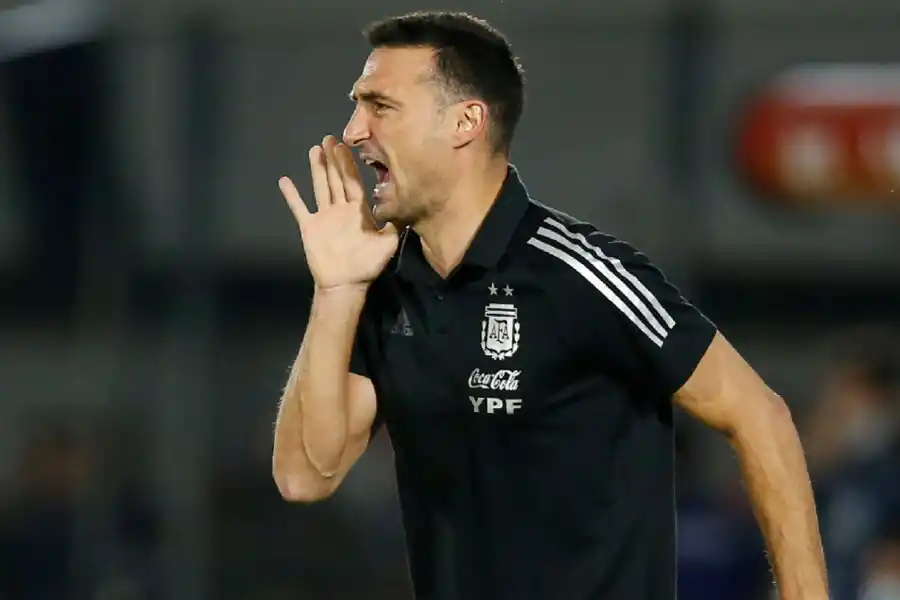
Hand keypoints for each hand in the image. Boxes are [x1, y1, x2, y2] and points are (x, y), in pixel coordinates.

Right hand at [280, 135, 398, 291]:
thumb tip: (404, 205)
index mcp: (359, 210)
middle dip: (334, 160)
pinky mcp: (310, 227)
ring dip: (317, 170)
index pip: (354, 182)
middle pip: (337, 179)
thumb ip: (394, 223)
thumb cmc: (367, 265)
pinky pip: (300, 208)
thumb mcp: (387, 243)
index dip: (349, 165)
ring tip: (314, 150)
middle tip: (329, 139)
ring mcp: (325, 216)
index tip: (345, 147)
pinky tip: (285, 181)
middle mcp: (341, 209)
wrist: (346, 284)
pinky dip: (292, 196)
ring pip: (320, 187)